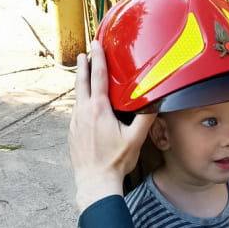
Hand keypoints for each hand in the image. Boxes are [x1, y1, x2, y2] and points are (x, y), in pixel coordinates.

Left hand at [68, 41, 156, 211]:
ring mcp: (75, 123)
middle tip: (85, 53)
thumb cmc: (115, 162)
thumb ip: (146, 117)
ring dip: (81, 83)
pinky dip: (81, 102)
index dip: (97, 58)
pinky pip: (76, 112)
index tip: (96, 45)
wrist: (94, 182)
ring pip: (78, 97)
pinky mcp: (72, 133)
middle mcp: (83, 112)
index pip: (97, 76)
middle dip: (84, 65)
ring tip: (84, 75)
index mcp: (99, 110)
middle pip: (82, 82)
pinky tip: (86, 105)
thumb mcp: (136, 138)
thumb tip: (156, 101)